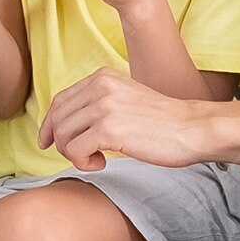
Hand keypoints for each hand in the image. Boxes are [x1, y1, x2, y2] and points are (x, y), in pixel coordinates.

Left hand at [40, 67, 207, 170]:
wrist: (192, 129)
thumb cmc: (163, 122)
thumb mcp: (126, 99)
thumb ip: (98, 103)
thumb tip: (65, 126)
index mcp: (103, 77)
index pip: (60, 100)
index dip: (49, 124)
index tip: (47, 142)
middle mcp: (100, 86)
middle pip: (57, 118)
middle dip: (60, 142)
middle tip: (79, 156)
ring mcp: (104, 106)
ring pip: (63, 135)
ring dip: (73, 154)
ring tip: (95, 159)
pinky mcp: (109, 129)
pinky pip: (74, 150)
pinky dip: (82, 162)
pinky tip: (101, 164)